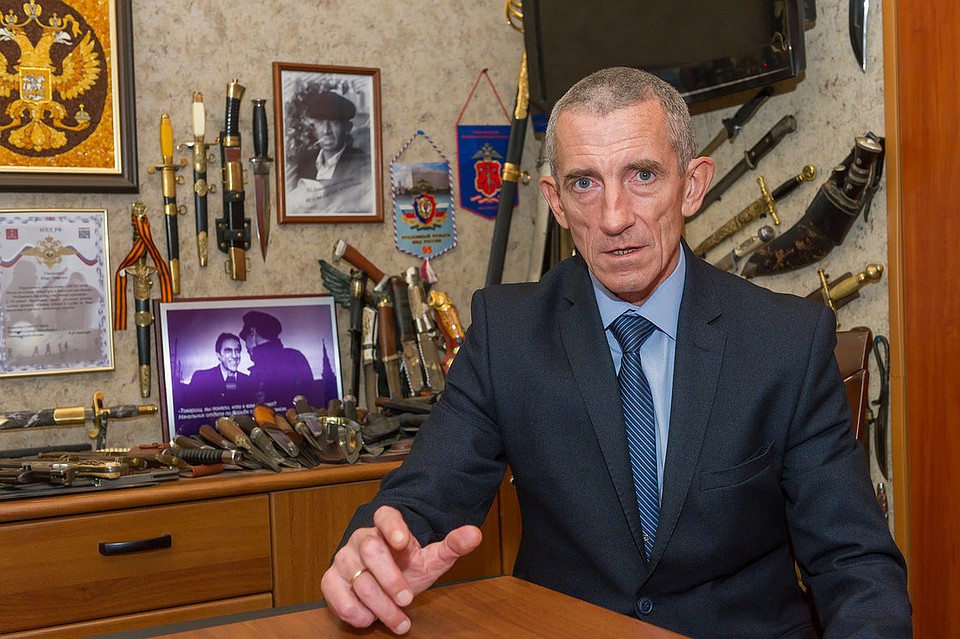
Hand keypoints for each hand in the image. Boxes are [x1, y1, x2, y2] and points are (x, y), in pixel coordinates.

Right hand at [321, 505, 482, 634]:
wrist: (385, 580)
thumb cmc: (407, 565)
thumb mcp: (433, 557)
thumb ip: (453, 545)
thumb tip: (475, 534)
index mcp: (387, 526)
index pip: (385, 515)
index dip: (392, 525)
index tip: (403, 541)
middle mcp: (362, 538)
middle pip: (370, 549)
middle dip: (389, 578)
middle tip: (407, 599)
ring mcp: (344, 558)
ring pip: (356, 577)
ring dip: (378, 604)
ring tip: (399, 621)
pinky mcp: (331, 580)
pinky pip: (332, 592)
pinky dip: (351, 609)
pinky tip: (369, 619)